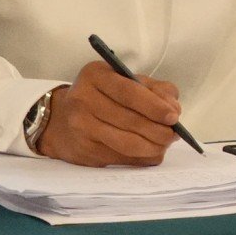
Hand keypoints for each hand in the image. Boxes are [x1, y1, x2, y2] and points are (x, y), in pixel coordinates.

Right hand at [36, 61, 182, 166]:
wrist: (61, 118)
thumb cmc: (104, 96)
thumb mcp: (128, 80)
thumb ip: (156, 89)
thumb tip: (173, 110)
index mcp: (95, 75)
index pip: (129, 93)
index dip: (155, 107)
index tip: (174, 117)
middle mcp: (82, 100)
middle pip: (130, 121)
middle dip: (159, 131)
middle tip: (174, 134)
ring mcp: (80, 128)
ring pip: (126, 144)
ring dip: (153, 147)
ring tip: (165, 144)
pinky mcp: (83, 151)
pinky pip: (120, 158)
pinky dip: (141, 158)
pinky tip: (151, 153)